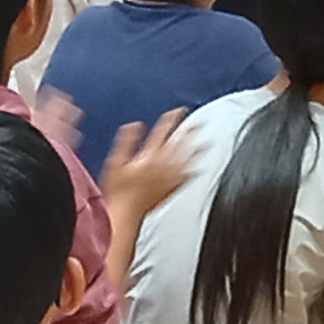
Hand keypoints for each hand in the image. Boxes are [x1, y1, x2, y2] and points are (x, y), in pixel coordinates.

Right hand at [98, 109, 193, 231]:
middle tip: (199, 122)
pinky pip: (186, 179)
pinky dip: (193, 173)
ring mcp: (169, 178)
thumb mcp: (115, 161)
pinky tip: (199, 170)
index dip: (171, 120)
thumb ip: (126, 141)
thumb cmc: (119, 191)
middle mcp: (162, 165)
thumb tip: (134, 125)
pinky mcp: (171, 190)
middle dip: (189, 131)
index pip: (163, 132)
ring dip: (197, 150)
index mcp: (149, 156)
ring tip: (207, 142)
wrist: (126, 213)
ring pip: (187, 160)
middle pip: (179, 144)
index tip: (179, 111)